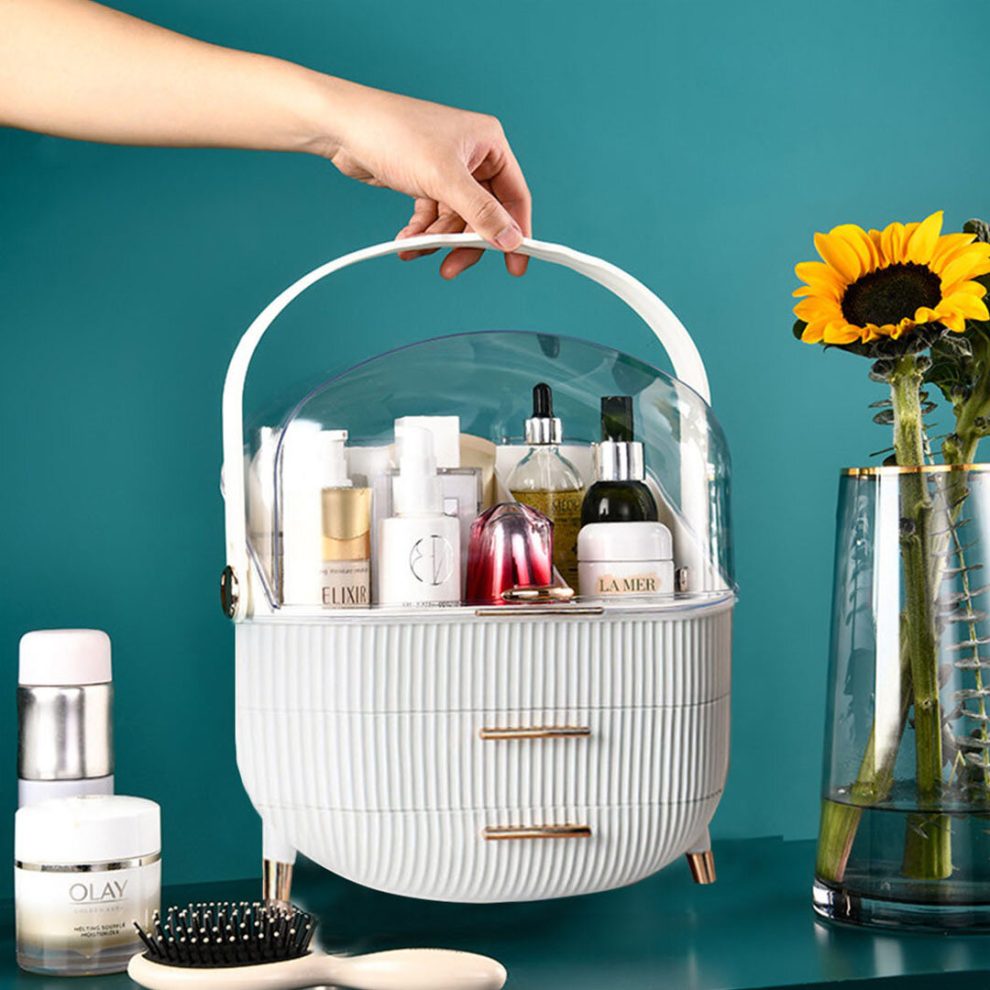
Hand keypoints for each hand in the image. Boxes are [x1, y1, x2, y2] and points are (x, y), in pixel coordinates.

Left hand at [325, 84, 530, 278]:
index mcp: (489, 143)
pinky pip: (433, 216)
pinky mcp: (425, 180)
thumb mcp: (444, 178)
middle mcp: (472, 155)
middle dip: (464, 242)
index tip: (515, 265)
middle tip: (451, 266)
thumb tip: (511, 240)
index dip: (516, 232)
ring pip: (455, 219)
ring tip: (415, 248)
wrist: (342, 127)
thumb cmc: (393, 134)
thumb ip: (481, 212)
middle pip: (483, 214)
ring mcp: (448, 169)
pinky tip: (406, 240)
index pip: (515, 196)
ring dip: (437, 239)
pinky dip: (422, 232)